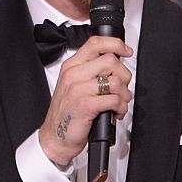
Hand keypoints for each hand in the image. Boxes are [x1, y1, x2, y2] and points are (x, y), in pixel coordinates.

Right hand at [37, 36, 133, 166]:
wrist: (55, 138)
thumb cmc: (67, 113)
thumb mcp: (73, 85)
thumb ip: (89, 71)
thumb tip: (115, 64)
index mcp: (71, 66)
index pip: (95, 43)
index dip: (116, 44)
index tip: (126, 52)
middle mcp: (74, 75)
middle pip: (110, 60)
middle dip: (124, 75)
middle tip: (122, 87)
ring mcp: (78, 89)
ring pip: (115, 81)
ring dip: (124, 94)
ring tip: (119, 102)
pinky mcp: (85, 105)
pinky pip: (114, 99)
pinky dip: (121, 107)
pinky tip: (116, 112)